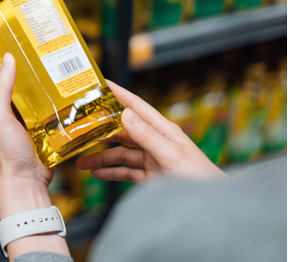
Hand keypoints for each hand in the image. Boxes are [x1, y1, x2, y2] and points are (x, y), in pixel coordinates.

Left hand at [0, 52, 69, 259]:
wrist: (28, 180)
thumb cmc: (8, 150)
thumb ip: (2, 90)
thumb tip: (9, 58)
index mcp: (4, 99)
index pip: (5, 69)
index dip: (11, 51)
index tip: (21, 32)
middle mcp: (20, 104)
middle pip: (31, 77)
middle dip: (40, 62)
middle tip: (53, 44)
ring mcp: (38, 114)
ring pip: (49, 89)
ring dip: (57, 78)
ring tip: (70, 60)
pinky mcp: (54, 124)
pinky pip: (62, 106)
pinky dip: (69, 97)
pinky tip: (79, 87)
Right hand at [77, 81, 226, 183]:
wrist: (209, 205)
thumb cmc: (199, 178)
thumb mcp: (171, 155)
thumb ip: (147, 136)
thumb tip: (125, 114)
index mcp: (163, 130)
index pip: (137, 106)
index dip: (118, 94)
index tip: (100, 84)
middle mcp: (156, 141)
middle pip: (123, 131)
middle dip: (101, 131)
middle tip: (80, 128)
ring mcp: (152, 159)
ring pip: (121, 154)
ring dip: (101, 157)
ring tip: (82, 162)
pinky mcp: (151, 176)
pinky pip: (125, 171)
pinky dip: (110, 172)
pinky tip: (97, 173)